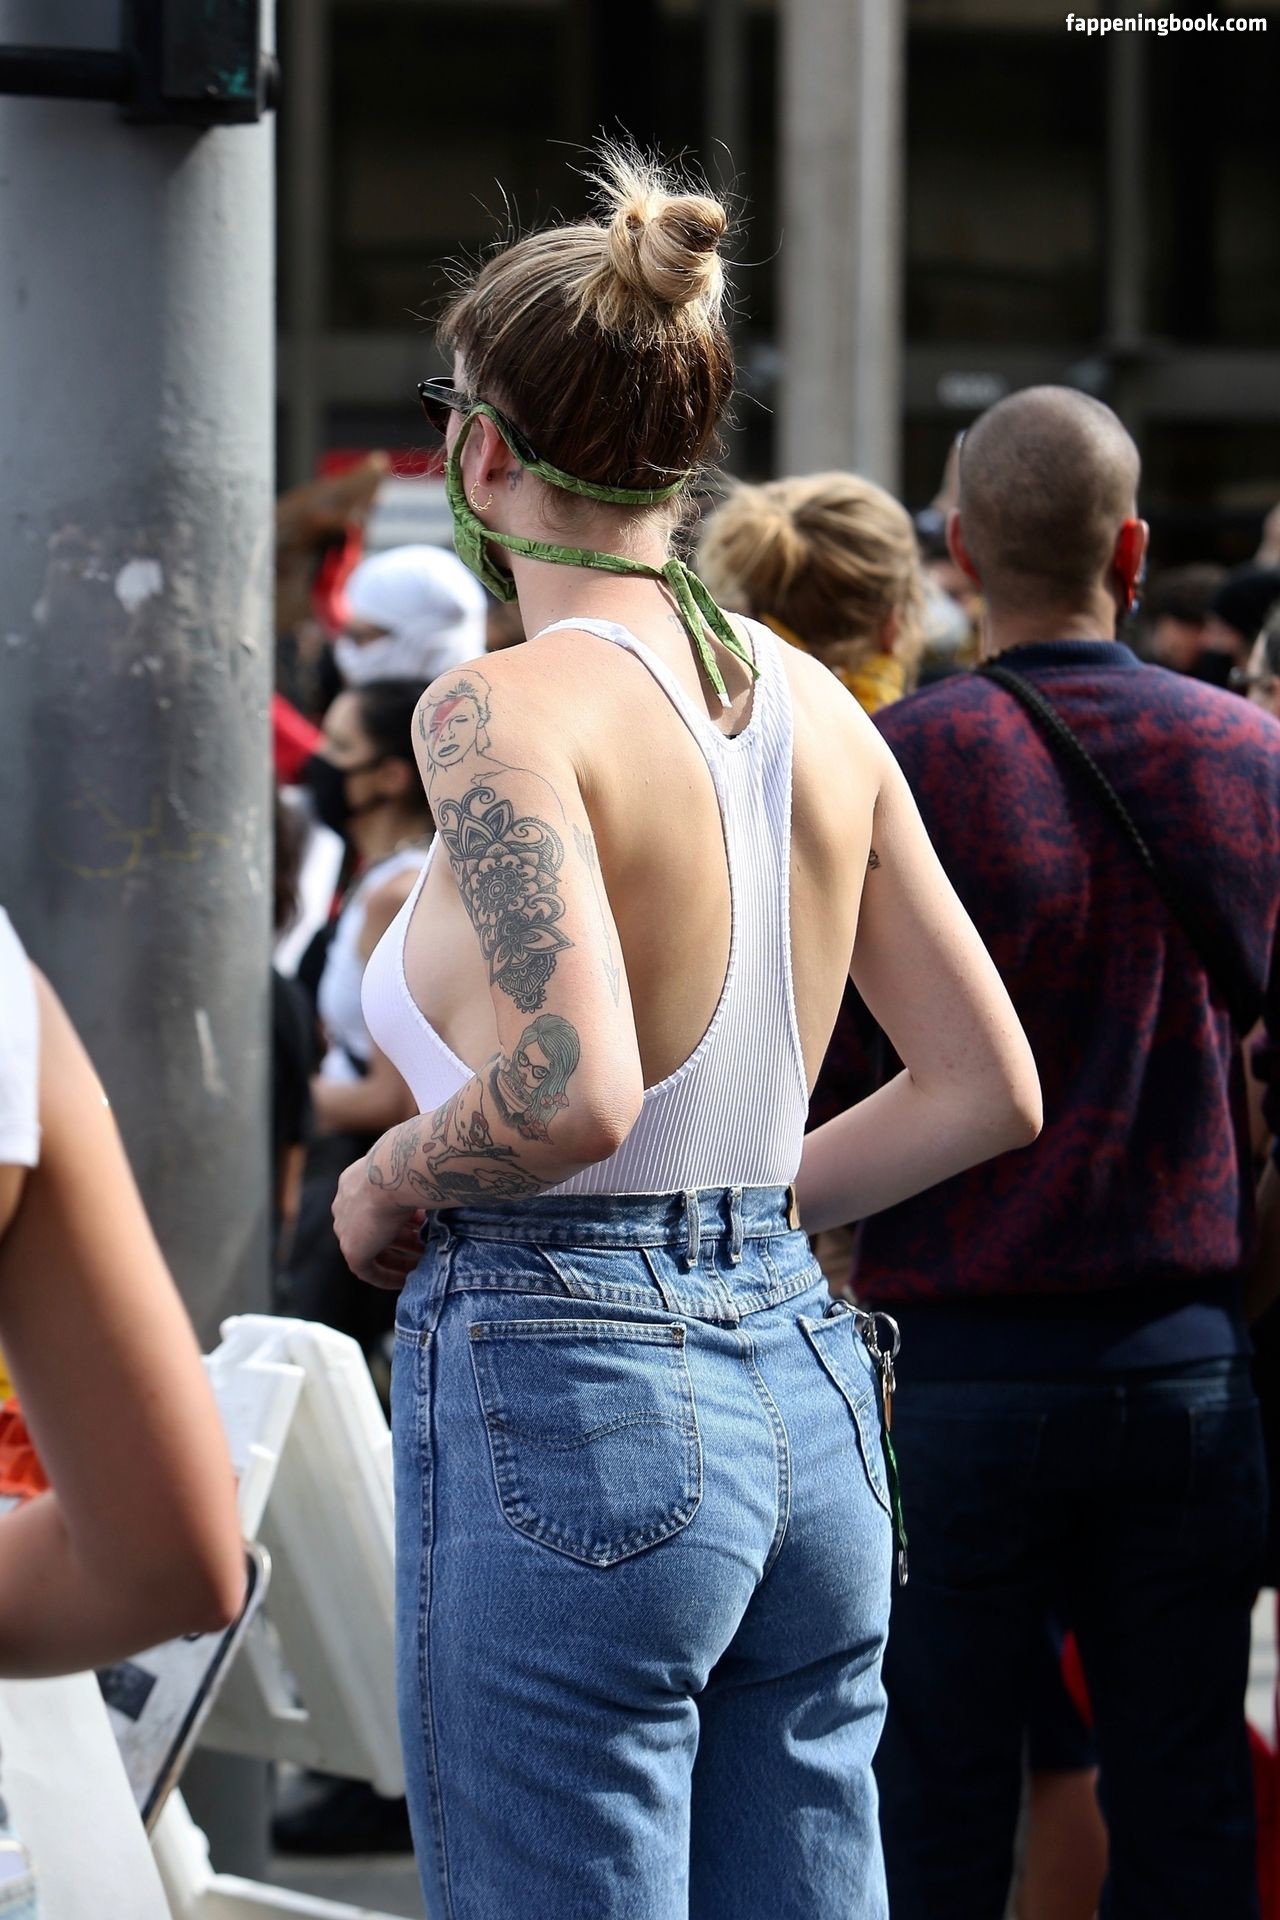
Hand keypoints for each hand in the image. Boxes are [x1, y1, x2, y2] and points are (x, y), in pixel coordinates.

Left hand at [332, 1155, 424, 1288]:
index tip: (422, 1224)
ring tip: (423, 1265)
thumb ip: (418, 1175)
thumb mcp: (413, 1166)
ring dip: (398, 1257)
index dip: (400, 1216)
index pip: (374, 1206)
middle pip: (373, 1228)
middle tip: (426, 1245)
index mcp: (355, 1182)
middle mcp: (345, 1204)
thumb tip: (442, 1178)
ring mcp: (345, 1229)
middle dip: (401, 1237)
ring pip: (372, 1249)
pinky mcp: (352, 1250)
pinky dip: (387, 1276)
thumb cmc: (409, 1162)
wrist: (394, 1172)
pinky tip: (407, 1280)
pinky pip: (368, 1270)